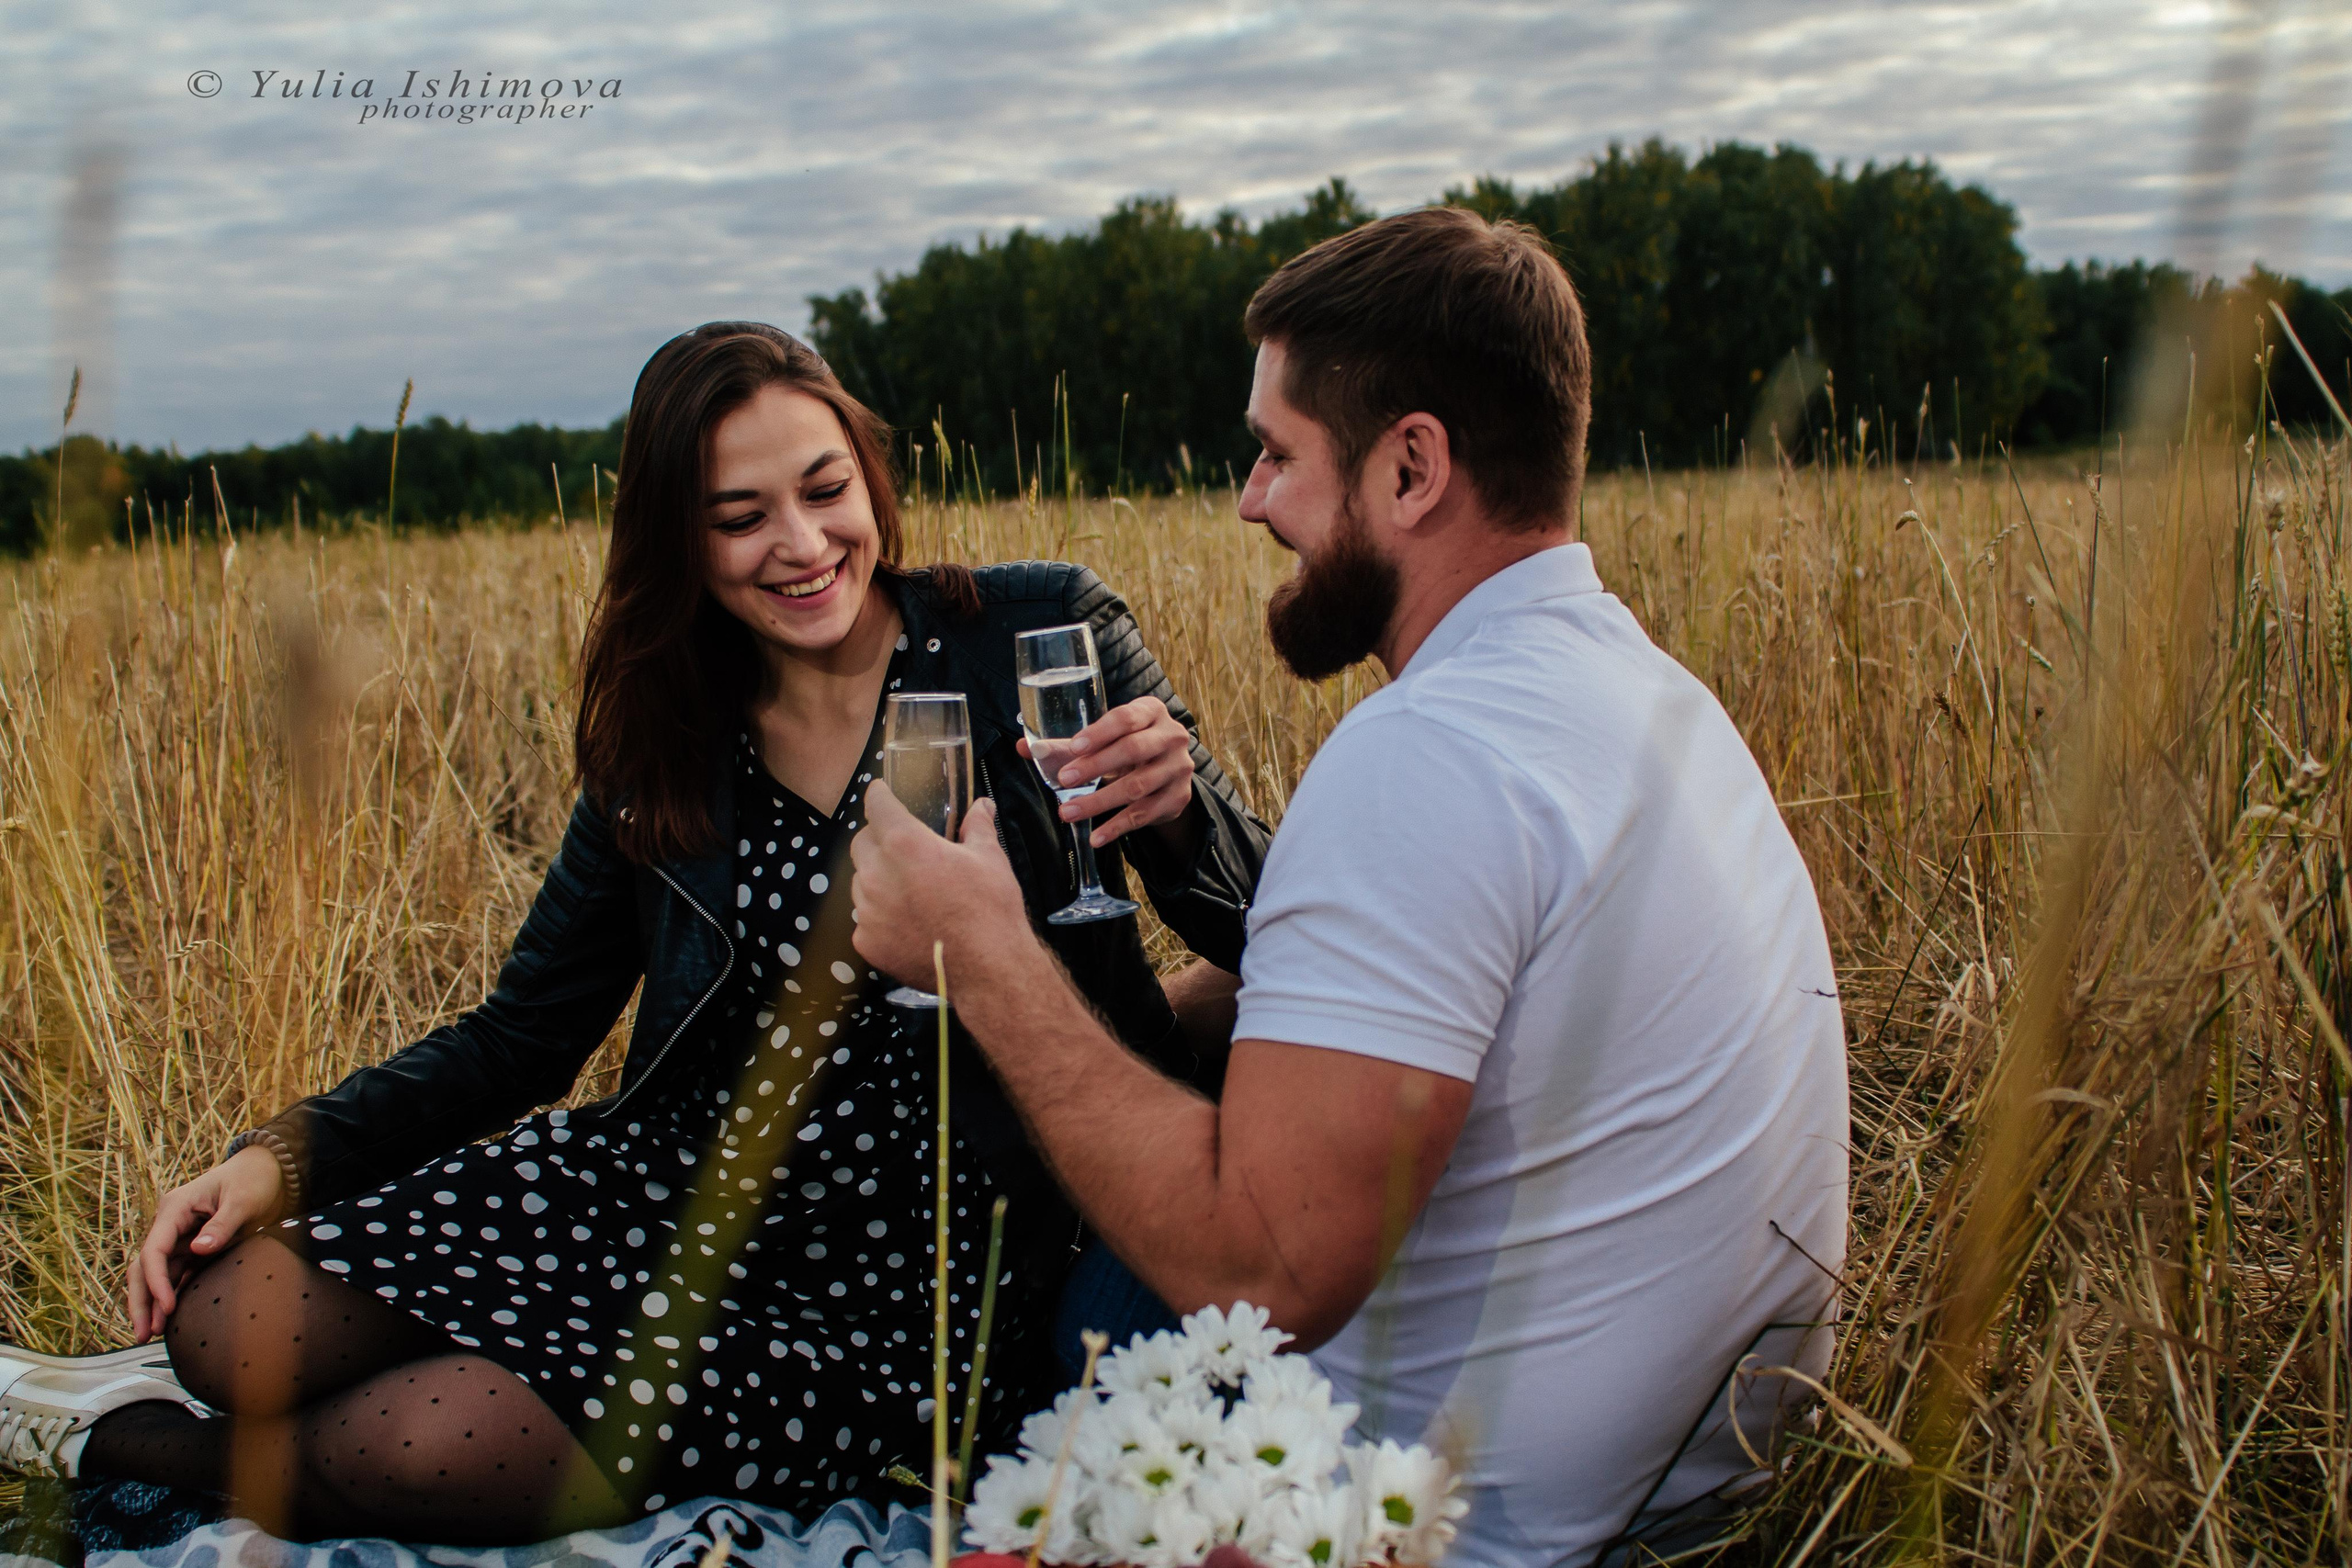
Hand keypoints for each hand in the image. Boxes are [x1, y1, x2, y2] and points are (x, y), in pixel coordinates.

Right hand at [128, 1144, 286, 1341]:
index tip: (168, 1306)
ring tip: (152, 1335)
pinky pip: (177, 1276)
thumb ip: (222, 1224)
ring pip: (157, 1275)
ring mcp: (180, 1238)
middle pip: (145, 1267)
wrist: (268, 1171)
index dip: (156, 1281)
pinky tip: (171, 1320)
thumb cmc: (253, 1179)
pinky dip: (171, 1296)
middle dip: (141, 1300)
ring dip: (153, 1303)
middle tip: (143, 1334)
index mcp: (175, 1208)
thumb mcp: (243, 1199)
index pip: (154, 1250)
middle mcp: (170, 1225)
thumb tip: (198, 1249)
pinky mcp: (194, 1249)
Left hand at [849, 784, 1039, 996]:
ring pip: (860, 882)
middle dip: (877, 838)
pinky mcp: (866, 942)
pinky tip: (907, 923)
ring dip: (878, 879)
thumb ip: (978, 826)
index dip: (878, 795)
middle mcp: (877, 874)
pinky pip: (864, 919)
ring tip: (909, 891)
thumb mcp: (989, 858)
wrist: (987, 970)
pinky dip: (880, 916)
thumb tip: (981, 805)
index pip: (877, 806)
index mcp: (905, 844)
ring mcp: (867, 911)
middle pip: (861, 843)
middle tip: (902, 846)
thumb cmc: (990, 909)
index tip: (879, 792)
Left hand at [1016, 694, 1194, 847]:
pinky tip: (1095, 837)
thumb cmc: (1126, 748)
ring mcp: (1178, 768)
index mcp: (1151, 711)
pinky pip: (1145, 814)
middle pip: (1133, 750)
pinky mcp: (1178, 797)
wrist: (1167, 773)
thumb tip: (1023, 748)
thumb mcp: (1103, 741)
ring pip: (1137, 786)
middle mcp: (1171, 736)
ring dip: (1099, 802)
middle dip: (1096, 766)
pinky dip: (1117, 827)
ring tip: (1068, 812)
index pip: (1126, 718)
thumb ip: (1065, 745)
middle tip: (1065, 780)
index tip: (1074, 747)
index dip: (1100, 732)